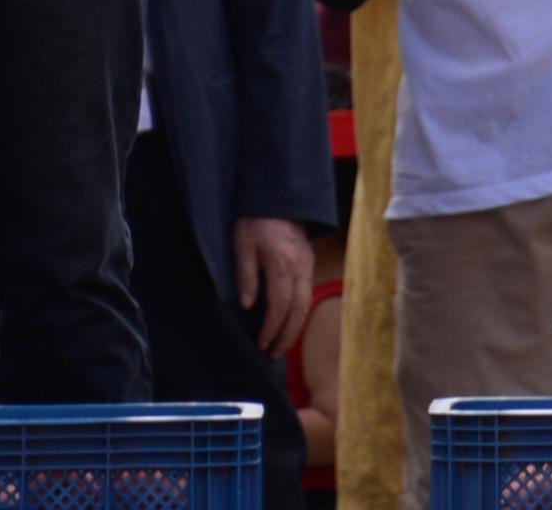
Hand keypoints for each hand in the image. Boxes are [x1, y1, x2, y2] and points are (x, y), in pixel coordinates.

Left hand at [234, 216, 315, 356]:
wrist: (279, 196)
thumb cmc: (256, 220)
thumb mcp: (243, 244)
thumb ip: (246, 275)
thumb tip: (247, 306)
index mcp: (282, 265)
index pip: (279, 306)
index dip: (271, 328)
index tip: (261, 344)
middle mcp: (300, 268)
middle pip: (297, 310)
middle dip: (286, 336)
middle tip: (274, 355)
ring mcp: (307, 265)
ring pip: (305, 304)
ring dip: (295, 328)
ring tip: (282, 346)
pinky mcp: (308, 262)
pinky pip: (307, 294)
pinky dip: (299, 313)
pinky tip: (290, 322)